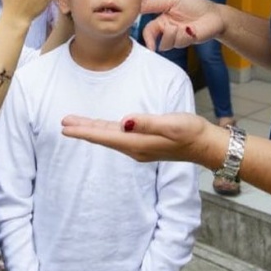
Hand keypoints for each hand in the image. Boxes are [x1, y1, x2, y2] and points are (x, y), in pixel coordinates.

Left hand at [61, 112, 213, 164]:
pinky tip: (103, 129)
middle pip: (103, 138)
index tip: (65, 128)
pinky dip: (106, 132)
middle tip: (64, 124)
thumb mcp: (170, 124)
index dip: (83, 131)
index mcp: (137, 143)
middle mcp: (135, 148)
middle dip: (83, 130)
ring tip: (76, 125)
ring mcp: (140, 148)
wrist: (207, 146)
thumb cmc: (191, 132)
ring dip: (93, 130)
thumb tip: (124, 122)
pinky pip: (119, 138)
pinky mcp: (146, 144)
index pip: (104, 137)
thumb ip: (147, 122)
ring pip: (110, 138)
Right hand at [140, 0, 225, 51]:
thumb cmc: (197, 5)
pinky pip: (177, 43)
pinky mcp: (186, 43)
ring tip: (182, 26)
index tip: (142, 32)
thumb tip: (138, 4)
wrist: (215, 14)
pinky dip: (183, 36)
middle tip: (156, 36)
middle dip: (151, 40)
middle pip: (152, 39)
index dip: (144, 32)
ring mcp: (176, 37)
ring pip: (164, 44)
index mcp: (163, 19)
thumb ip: (155, 3)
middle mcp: (167, 29)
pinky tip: (190, 29)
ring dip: (171, 34)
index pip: (148, 28)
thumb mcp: (174, 0)